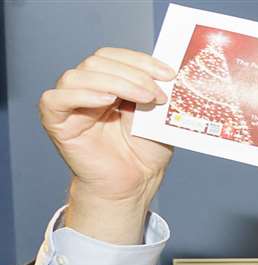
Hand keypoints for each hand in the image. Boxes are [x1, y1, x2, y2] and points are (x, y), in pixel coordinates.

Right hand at [41, 48, 175, 244]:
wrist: (136, 183)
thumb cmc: (145, 151)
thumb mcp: (156, 115)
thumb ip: (153, 93)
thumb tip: (164, 73)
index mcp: (107, 82)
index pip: (113, 57)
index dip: (140, 60)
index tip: (169, 73)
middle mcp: (86, 89)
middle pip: (97, 62)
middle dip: (132, 74)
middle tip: (157, 93)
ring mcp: (69, 104)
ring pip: (77, 76)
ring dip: (114, 82)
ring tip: (143, 98)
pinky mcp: (56, 122)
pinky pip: (55, 100)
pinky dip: (80, 96)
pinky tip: (106, 101)